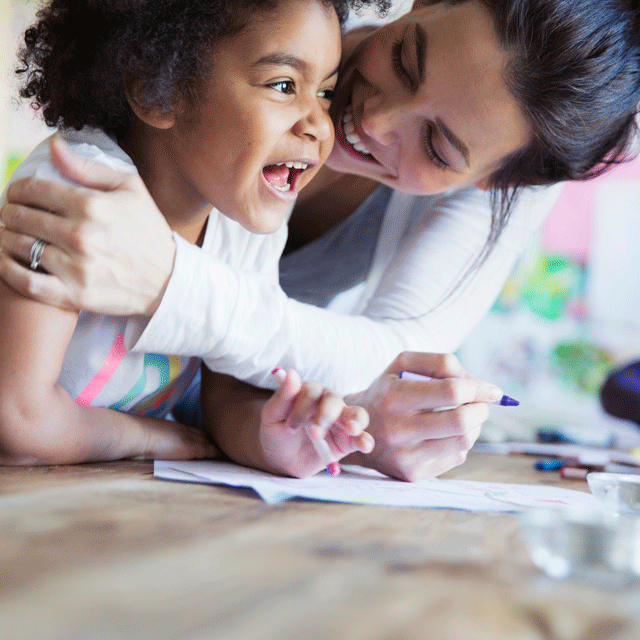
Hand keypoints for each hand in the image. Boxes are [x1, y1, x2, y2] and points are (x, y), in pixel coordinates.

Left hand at [0, 136, 174, 314]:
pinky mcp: (75, 294)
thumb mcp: (131, 189)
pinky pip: (26, 282)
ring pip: (17, 246)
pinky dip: (7, 270)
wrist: (169, 280)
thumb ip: (89, 168)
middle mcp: (82, 235)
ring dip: (5, 237)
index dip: (17, 188)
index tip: (17, 193)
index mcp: (93, 206)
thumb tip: (53, 146)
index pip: (33, 189)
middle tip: (14, 215)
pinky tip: (6, 260)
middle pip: (19, 216)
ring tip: (10, 235)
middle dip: (10, 212)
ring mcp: (77, 267)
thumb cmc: (149, 232)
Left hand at [260, 369, 373, 477]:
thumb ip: (283, 397)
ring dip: (355, 421)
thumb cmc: (276, 432)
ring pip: (357, 414)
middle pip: (335, 401)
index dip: (302, 408)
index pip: (312, 392)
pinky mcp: (348, 441)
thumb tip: (291, 372)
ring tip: (351, 429)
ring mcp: (341, 422)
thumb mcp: (272, 416)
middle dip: (325, 416)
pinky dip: (366, 440)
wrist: (281, 459)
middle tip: (314, 434)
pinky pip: (362, 438)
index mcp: (310, 393)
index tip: (290, 427)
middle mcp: (328, 404)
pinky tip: (364, 445)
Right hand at [343, 352, 502, 481]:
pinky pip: (455, 458)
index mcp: (394, 396)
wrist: (356, 430)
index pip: (450, 392)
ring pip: (462, 442)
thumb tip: (482, 386)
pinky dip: (461, 442)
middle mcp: (397, 429)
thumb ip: (441, 363)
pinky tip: (448, 434)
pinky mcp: (412, 474)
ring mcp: (405, 455)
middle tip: (482, 404)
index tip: (491, 390)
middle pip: (460, 421)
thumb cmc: (388, 391)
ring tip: (467, 416)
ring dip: (475, 426)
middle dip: (481, 409)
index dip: (478, 388)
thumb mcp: (403, 365)